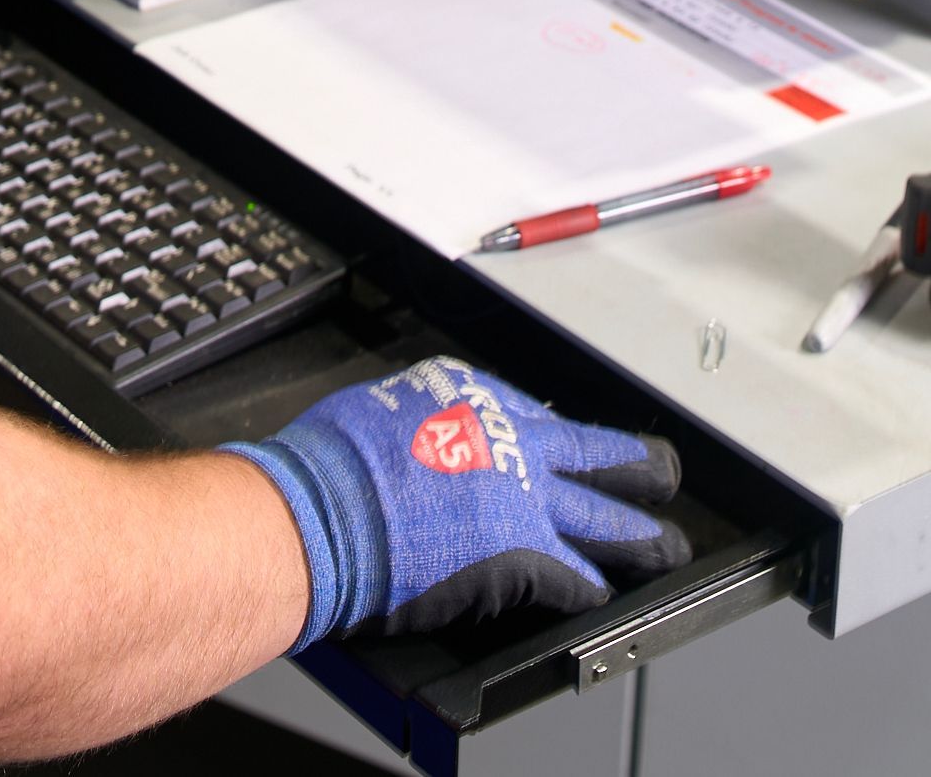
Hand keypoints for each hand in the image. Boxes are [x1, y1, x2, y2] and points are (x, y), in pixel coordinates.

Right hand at [227, 354, 687, 643]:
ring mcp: (527, 497)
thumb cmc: (334, 461)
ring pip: (604, 520)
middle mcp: (511, 436)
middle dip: (634, 468)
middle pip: (594, 454)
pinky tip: (600, 598)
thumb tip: (431, 444)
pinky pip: (576, 579)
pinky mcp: (529, 555)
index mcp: (475, 393)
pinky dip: (589, 591)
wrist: (325, 510)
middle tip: (661, 474)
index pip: (538, 416)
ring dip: (639, 539)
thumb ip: (427, 427)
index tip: (569, 452)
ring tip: (665, 549)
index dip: (558, 443)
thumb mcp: (385, 407)